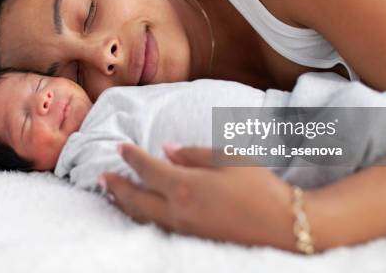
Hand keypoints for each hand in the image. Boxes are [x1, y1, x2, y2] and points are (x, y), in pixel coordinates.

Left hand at [100, 144, 296, 250]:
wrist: (284, 225)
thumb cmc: (259, 186)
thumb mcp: (228, 158)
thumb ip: (193, 153)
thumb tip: (166, 149)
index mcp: (185, 186)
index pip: (148, 168)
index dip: (131, 157)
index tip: (120, 147)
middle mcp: (178, 210)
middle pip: (136, 197)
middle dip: (116, 185)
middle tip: (101, 176)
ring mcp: (183, 229)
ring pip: (142, 216)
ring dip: (123, 203)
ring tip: (111, 193)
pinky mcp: (191, 239)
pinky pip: (156, 227)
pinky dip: (140, 217)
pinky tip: (139, 212)